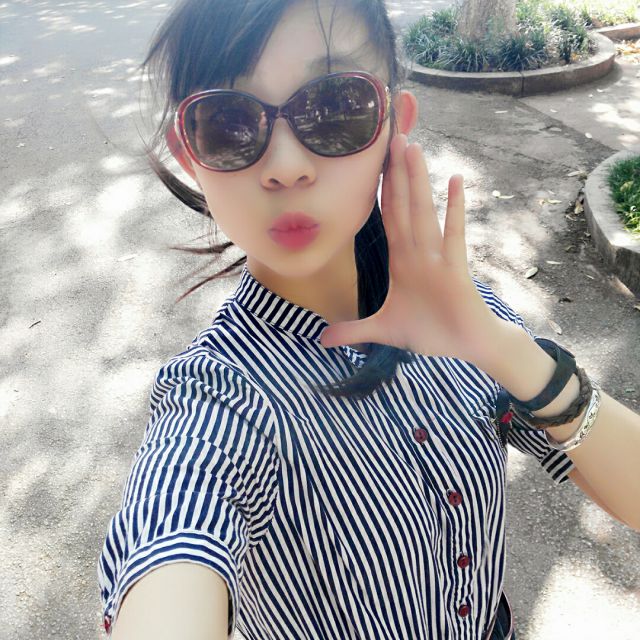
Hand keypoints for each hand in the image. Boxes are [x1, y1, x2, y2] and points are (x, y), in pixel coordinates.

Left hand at [320, 133, 502, 364]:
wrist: (466, 346)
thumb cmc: (430, 332)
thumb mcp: (383, 331)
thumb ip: (353, 331)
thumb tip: (321, 340)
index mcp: (401, 262)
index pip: (388, 218)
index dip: (380, 190)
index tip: (373, 162)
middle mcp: (417, 253)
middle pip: (403, 206)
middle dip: (395, 173)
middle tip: (389, 135)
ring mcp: (436, 258)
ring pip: (423, 212)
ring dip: (417, 181)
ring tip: (411, 147)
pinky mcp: (455, 269)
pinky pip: (454, 235)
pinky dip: (455, 209)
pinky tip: (455, 181)